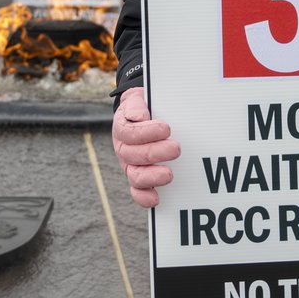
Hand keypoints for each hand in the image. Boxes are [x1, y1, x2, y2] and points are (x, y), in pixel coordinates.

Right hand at [112, 87, 179, 207]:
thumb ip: (135, 104)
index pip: (129, 133)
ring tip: (169, 174)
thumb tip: (139, 116)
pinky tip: (156, 198)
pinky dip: (144, 197)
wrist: (143, 114)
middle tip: (176, 148)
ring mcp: (130, 165)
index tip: (166, 128)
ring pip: (135, 176)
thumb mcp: (138, 98)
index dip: (147, 132)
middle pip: (134, 155)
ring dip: (152, 176)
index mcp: (122, 128)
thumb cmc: (144, 107)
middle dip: (156, 153)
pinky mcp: (139, 178)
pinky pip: (137, 192)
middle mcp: (124, 149)